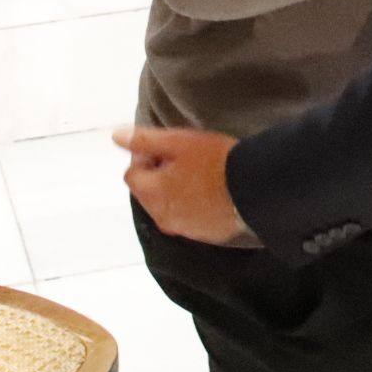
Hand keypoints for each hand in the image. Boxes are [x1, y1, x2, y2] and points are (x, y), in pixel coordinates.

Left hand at [115, 126, 245, 242]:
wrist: (255, 188)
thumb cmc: (216, 160)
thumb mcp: (178, 142)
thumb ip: (144, 141)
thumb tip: (116, 137)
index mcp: (152, 193)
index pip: (132, 174)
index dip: (145, 157)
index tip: (167, 148)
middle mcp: (162, 216)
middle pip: (148, 193)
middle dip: (158, 176)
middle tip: (185, 159)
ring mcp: (184, 229)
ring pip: (168, 207)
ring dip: (175, 192)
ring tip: (200, 175)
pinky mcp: (205, 235)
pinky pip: (189, 218)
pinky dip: (192, 206)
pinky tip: (212, 192)